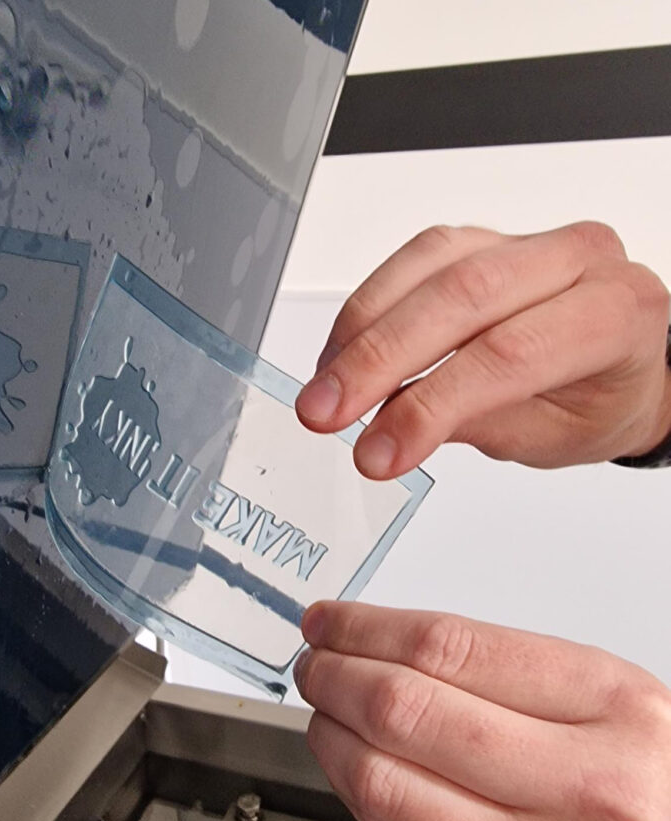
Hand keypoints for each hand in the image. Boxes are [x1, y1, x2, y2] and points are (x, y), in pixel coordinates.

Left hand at [294, 601, 670, 820]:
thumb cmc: (668, 818)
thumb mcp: (629, 719)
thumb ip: (523, 682)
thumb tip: (405, 650)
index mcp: (617, 714)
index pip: (449, 647)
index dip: (366, 627)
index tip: (334, 621)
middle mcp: (580, 792)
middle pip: (403, 709)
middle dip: (334, 674)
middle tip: (315, 662)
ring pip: (382, 781)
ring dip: (330, 734)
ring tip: (324, 711)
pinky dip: (359, 796)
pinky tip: (354, 771)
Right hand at [295, 223, 670, 476]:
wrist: (621, 364)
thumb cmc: (598, 402)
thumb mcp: (552, 437)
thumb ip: (475, 423)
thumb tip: (391, 425)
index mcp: (617, 314)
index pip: (510, 353)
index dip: (431, 404)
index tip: (378, 452)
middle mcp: (576, 260)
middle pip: (463, 298)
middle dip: (379, 360)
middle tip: (326, 412)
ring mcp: (523, 241)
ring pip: (428, 267)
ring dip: (361, 332)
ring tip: (325, 390)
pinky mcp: (477, 241)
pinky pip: (410, 259)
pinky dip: (365, 309)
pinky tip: (341, 353)